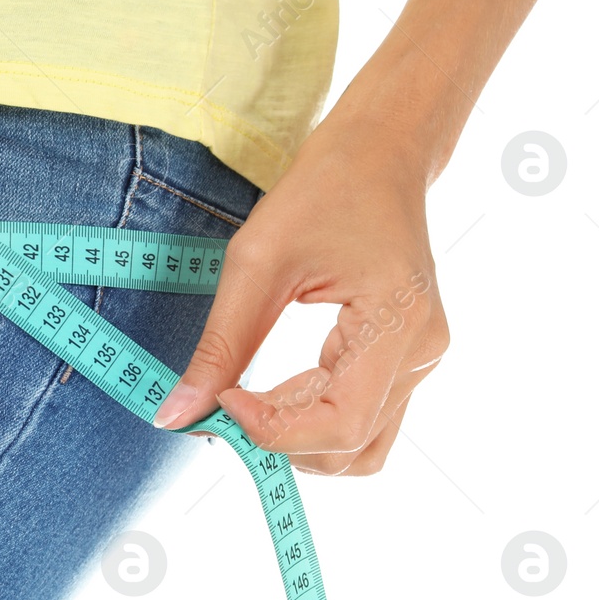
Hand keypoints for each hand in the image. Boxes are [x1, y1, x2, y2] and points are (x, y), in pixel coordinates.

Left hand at [151, 94, 449, 474]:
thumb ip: (219, 346)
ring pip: (358, 443)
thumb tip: (176, 416)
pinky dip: (310, 415)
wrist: (377, 154)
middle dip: (280, 438)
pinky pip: (360, 415)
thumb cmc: (323, 191)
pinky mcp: (405, 360)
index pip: (341, 424)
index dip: (274, 431)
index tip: (224, 400)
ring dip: (296, 434)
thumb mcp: (256, 262)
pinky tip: (273, 386)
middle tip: (224, 400)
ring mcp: (420, 360)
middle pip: (350, 446)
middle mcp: (422, 352)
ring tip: (249, 394)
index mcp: (398, 323)